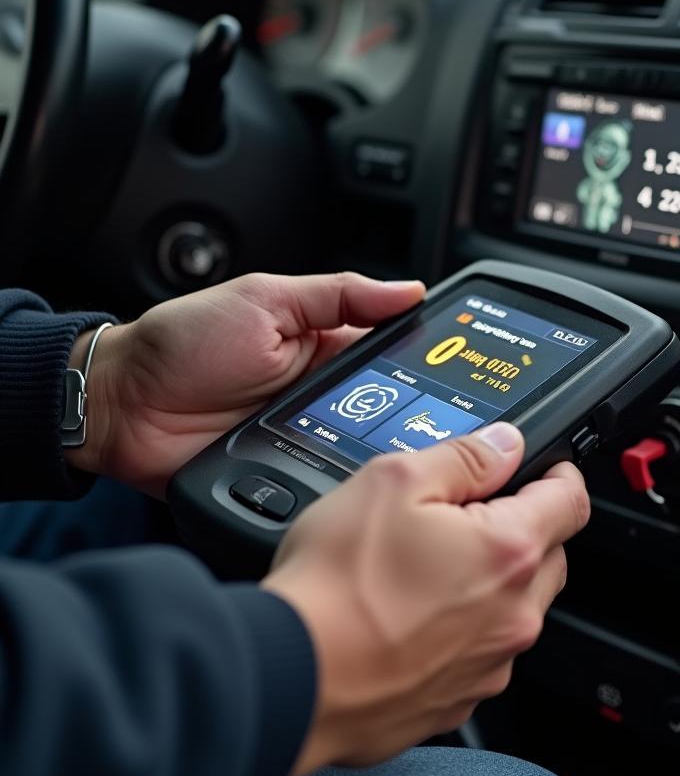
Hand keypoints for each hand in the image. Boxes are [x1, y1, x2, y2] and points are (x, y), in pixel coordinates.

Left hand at [66, 272, 423, 496]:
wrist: (119, 406)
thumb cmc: (182, 343)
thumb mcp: (266, 300)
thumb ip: (339, 294)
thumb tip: (409, 289)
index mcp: (325, 345)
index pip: (394, 352)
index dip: (429, 359)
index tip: (465, 367)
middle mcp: (323, 393)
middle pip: (391, 406)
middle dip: (419, 414)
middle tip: (453, 422)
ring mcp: (307, 436)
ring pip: (366, 448)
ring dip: (384, 450)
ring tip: (417, 455)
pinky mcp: (285, 474)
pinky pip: (327, 481)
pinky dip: (345, 483)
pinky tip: (368, 486)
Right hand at [261, 422, 589, 775]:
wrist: (289, 678)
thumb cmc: (336, 585)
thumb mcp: (393, 480)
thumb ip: (463, 456)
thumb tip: (505, 444)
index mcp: (509, 551)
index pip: (572, 500)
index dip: (560, 473)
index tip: (546, 466)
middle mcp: (513, 615)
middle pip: (550, 555)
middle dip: (525, 528)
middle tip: (470, 513)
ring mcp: (488, 665)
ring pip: (516, 607)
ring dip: (493, 582)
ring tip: (427, 567)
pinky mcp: (457, 701)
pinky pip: (480, 653)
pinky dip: (461, 630)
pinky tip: (410, 615)